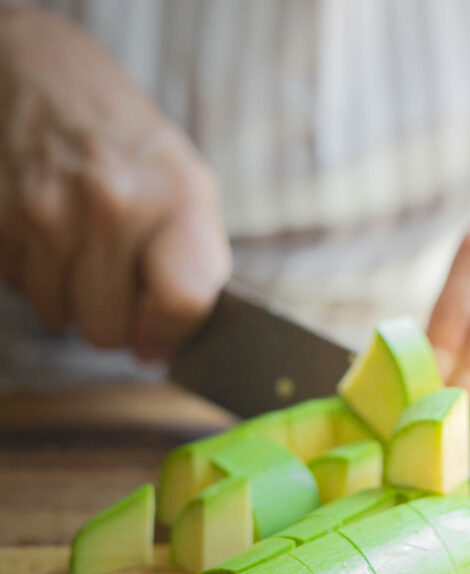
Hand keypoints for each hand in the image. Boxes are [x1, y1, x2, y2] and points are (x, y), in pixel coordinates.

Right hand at [0, 7, 230, 360]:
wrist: (44, 74)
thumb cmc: (130, 146)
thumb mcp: (188, 189)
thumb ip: (193, 268)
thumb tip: (168, 344)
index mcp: (177, 196)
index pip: (181, 301)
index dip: (166, 334)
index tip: (156, 336)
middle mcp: (114, 201)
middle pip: (107, 329)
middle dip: (112, 321)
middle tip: (114, 284)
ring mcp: (48, 207)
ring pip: (57, 315)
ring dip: (68, 298)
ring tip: (81, 249)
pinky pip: (18, 286)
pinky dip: (33, 273)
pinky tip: (48, 233)